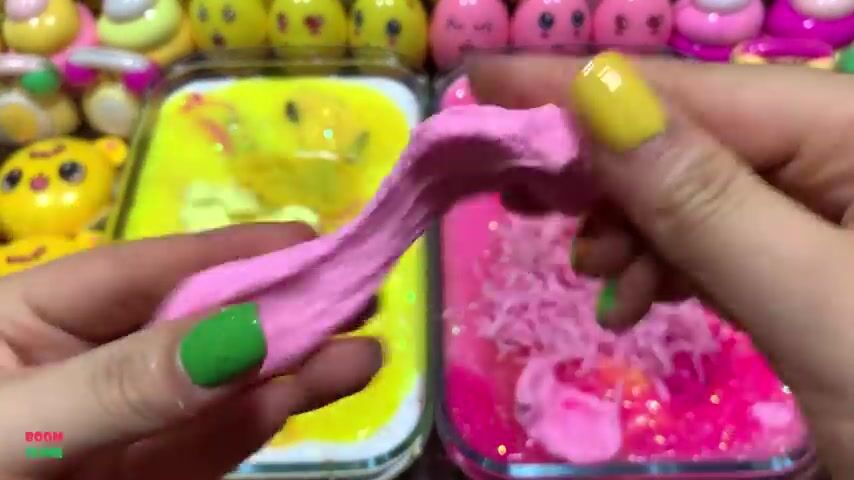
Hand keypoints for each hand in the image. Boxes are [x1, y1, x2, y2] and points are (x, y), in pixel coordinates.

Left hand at [0, 223, 381, 479]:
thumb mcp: (14, 426)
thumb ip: (124, 384)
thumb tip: (241, 334)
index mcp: (39, 315)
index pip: (151, 270)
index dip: (233, 253)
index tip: (311, 243)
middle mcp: (95, 360)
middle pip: (201, 322)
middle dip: (279, 306)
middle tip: (359, 293)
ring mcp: (129, 422)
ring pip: (222, 383)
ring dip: (293, 363)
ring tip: (364, 347)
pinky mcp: (153, 475)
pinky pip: (217, 439)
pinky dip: (266, 416)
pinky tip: (315, 389)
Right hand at [469, 53, 853, 476]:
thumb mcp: (812, 304)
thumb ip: (704, 201)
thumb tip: (598, 96)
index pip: (690, 92)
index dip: (574, 86)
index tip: (476, 82)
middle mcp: (842, 151)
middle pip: (688, 134)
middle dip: (598, 165)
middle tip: (516, 191)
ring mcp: (828, 206)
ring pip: (694, 190)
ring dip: (629, 226)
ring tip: (591, 272)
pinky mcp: (812, 256)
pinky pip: (717, 235)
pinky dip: (665, 260)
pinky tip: (636, 292)